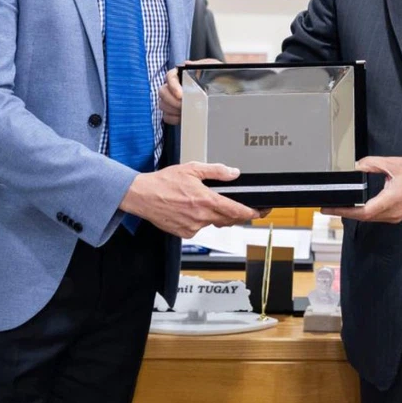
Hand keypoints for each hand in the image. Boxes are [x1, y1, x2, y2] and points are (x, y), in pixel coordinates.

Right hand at [120, 161, 260, 237]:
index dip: (251, 213)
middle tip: (235, 205)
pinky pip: (200, 228)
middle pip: (228, 220)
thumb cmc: (164, 182)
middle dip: (235, 214)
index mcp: (206, 200)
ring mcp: (193, 227)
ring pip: (213, 224)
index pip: (236, 211)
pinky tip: (190, 210)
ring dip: (215, 215)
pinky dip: (200, 220)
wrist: (142, 196)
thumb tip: (233, 173)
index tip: (259, 212)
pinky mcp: (185, 233)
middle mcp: (201, 217)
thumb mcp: (192, 169)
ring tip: (202, 202)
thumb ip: (216, 171)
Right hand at [159, 59, 219, 125]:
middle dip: (172, 101)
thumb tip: (187, 64)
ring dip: (173, 109)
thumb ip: (201, 64)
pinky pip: (167, 116)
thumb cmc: (217, 76)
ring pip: (163, 104)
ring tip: (186, 111)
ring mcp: (172, 99)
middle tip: (184, 105)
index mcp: (180, 74)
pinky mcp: (174, 111)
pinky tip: (183, 117)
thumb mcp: (212, 67)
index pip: (169, 77)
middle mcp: (173, 86)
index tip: (181, 95)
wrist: (224, 89)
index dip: (172, 86)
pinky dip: (173, 118)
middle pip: (162, 92)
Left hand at [322, 156, 401, 223]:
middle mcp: (393, 212)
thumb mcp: (393, 164)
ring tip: (340, 207)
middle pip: (364, 218)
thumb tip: (357, 166)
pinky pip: (378, 217)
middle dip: (345, 212)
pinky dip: (366, 213)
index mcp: (392, 200)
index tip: (331, 208)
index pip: (363, 211)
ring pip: (370, 219)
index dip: (344, 211)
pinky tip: (359, 208)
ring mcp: (396, 216)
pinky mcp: (398, 215)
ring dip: (355, 214)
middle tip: (329, 207)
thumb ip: (372, 164)